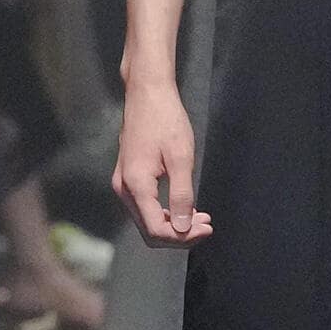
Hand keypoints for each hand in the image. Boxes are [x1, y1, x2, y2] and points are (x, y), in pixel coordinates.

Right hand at [113, 79, 213, 248]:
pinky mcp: (128, 177)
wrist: (147, 93)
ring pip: (146, 221)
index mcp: (135, 185)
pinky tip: (185, 207)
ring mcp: (123, 183)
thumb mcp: (181, 158)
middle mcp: (124, 188)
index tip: (207, 228)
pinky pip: (145, 207)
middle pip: (149, 230)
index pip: (156, 229)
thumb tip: (183, 227)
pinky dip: (165, 213)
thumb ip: (182, 195)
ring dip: (174, 225)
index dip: (184, 236)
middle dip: (180, 234)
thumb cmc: (165, 119)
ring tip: (201, 218)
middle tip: (207, 226)